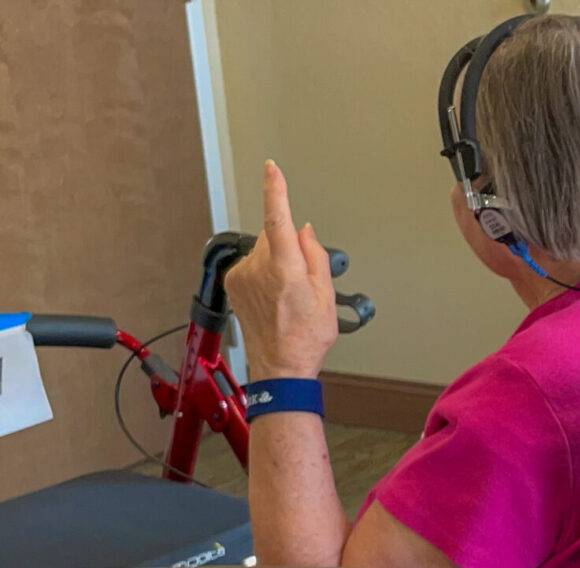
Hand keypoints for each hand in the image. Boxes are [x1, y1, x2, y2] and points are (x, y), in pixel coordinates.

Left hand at [226, 160, 337, 381]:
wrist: (281, 367)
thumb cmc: (305, 339)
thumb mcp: (326, 296)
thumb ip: (316, 256)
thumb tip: (305, 232)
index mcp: (285, 268)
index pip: (278, 218)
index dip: (275, 190)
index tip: (272, 169)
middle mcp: (259, 268)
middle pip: (273, 236)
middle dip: (288, 246)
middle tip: (301, 278)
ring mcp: (242, 276)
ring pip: (262, 251)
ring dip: (275, 262)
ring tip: (286, 295)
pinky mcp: (233, 284)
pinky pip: (251, 265)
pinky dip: (262, 273)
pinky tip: (272, 298)